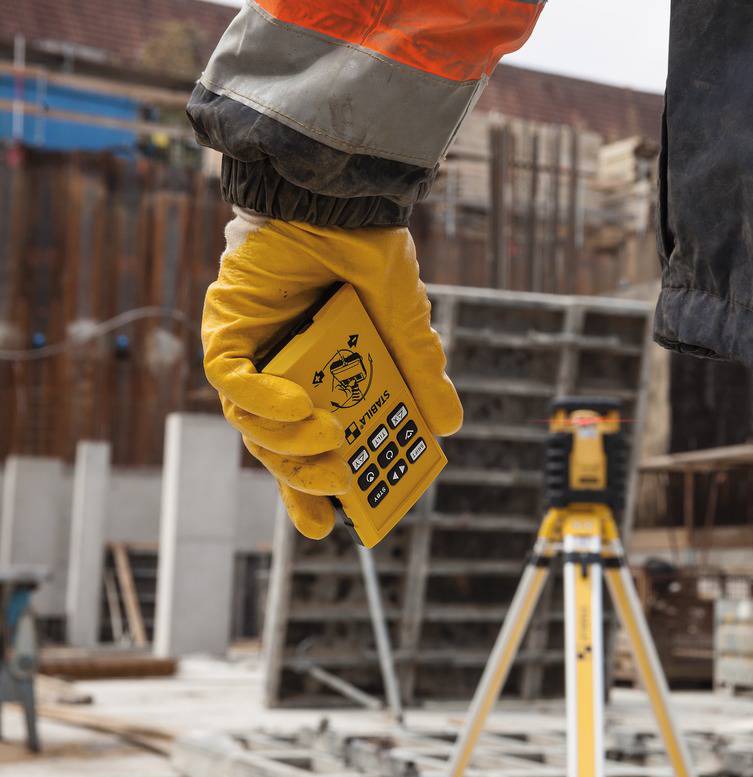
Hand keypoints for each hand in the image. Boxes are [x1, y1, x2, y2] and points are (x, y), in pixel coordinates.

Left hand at [202, 208, 462, 538]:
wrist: (340, 198)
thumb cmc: (368, 253)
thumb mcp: (406, 324)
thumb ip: (421, 372)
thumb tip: (448, 426)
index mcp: (321, 374)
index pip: (310, 444)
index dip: (315, 489)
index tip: (334, 523)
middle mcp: (280, 370)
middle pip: (278, 444)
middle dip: (304, 474)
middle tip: (339, 488)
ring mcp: (251, 351)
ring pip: (251, 422)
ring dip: (287, 441)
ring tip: (328, 438)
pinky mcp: (227, 327)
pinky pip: (231, 381)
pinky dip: (263, 401)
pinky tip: (299, 407)